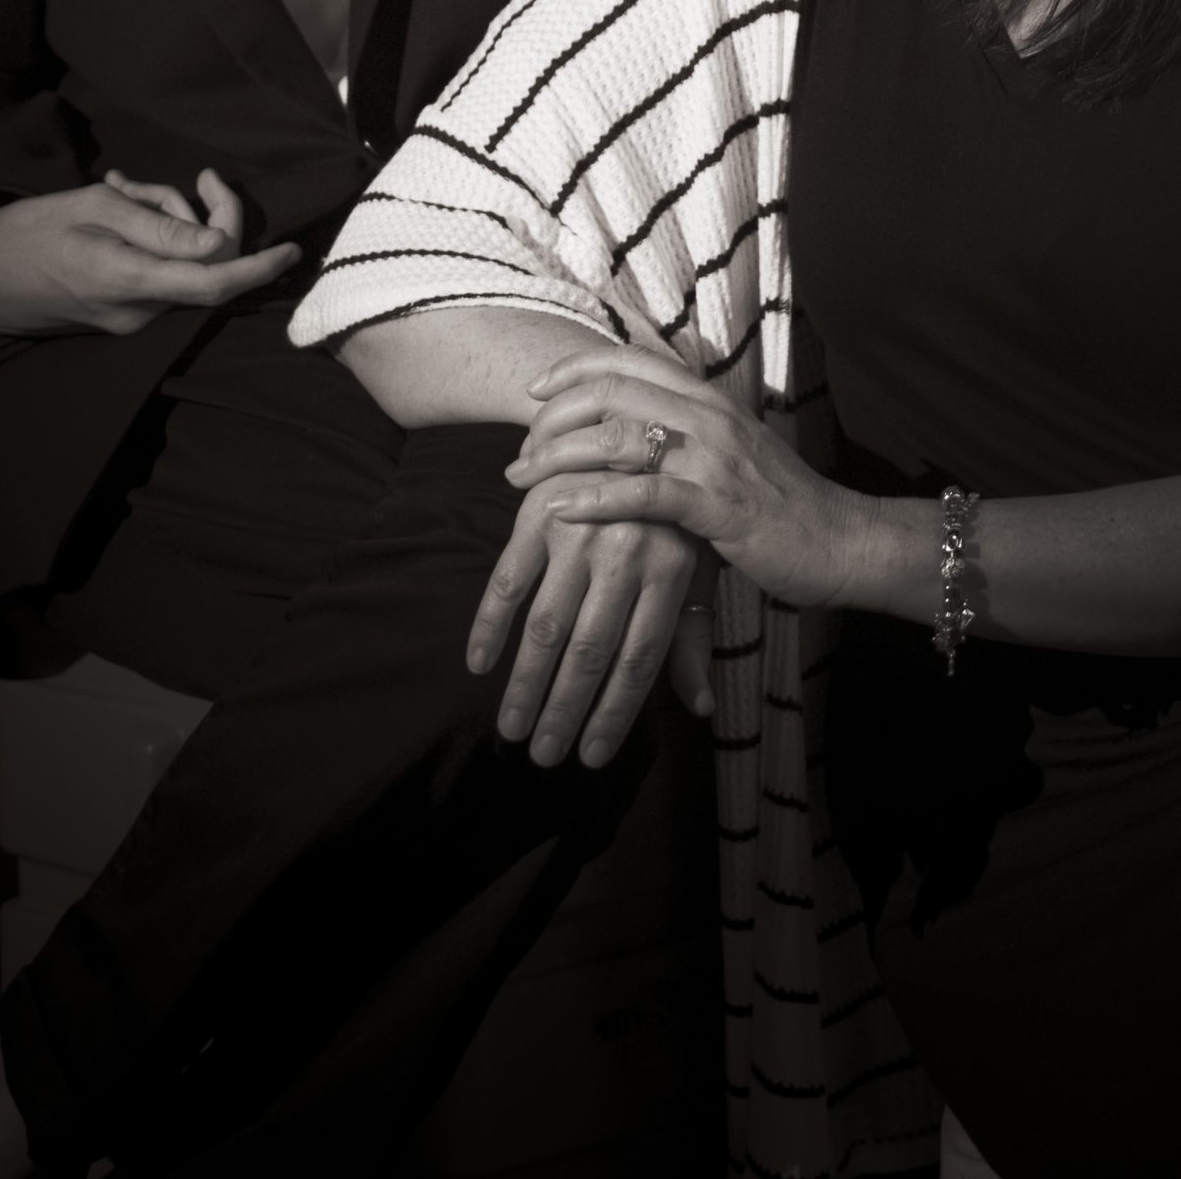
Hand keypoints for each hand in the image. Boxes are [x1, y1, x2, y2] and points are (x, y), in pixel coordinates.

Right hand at [0, 166, 300, 337]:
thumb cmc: (29, 232)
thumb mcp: (94, 209)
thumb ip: (160, 226)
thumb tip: (219, 241)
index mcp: (127, 282)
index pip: (212, 283)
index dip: (258, 267)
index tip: (291, 249)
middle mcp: (136, 312)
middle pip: (202, 264)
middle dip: (196, 214)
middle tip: (161, 180)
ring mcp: (130, 320)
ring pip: (181, 264)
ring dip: (166, 219)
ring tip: (119, 190)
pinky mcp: (123, 316)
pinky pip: (159, 273)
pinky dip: (151, 237)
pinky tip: (117, 207)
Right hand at [467, 470, 716, 767]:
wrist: (627, 422)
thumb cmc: (668, 511)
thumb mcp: (692, 565)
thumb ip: (691, 636)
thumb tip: (701, 707)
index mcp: (672, 567)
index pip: (641, 658)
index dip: (615, 713)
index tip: (591, 757)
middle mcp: (627, 549)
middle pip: (590, 650)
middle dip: (564, 710)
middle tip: (541, 755)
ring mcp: (579, 528)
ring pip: (548, 624)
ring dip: (525, 682)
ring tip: (512, 728)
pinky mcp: (537, 511)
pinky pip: (508, 579)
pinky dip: (489, 624)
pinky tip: (480, 665)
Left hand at [508, 343, 873, 611]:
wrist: (844, 542)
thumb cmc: (783, 506)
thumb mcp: (732, 454)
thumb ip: (689, 435)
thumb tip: (635, 430)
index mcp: (709, 400)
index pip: (629, 361)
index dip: (574, 368)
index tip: (535, 391)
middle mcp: (709, 417)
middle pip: (611, 391)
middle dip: (552, 416)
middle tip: (519, 448)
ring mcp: (715, 458)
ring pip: (618, 437)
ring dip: (557, 455)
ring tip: (520, 477)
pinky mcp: (719, 505)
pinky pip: (644, 493)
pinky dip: (593, 498)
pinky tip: (558, 510)